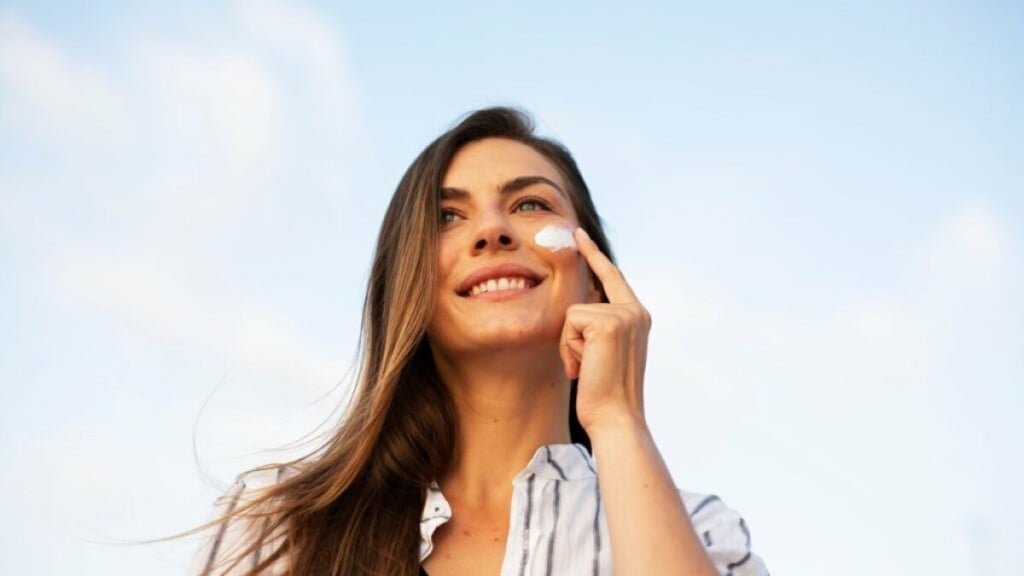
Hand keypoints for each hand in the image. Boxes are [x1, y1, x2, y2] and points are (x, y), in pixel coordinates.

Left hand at [559, 227, 651, 433]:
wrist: (616, 419)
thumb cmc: (604, 394)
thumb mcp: (603, 354)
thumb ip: (597, 328)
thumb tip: (576, 314)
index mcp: (638, 317)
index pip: (612, 277)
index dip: (593, 255)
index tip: (578, 233)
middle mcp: (636, 311)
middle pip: (582, 301)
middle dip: (572, 339)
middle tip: (586, 367)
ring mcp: (624, 315)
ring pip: (572, 314)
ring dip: (569, 345)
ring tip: (587, 369)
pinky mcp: (607, 323)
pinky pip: (569, 323)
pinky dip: (568, 348)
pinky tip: (584, 368)